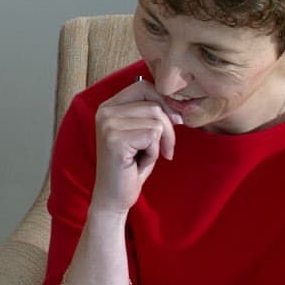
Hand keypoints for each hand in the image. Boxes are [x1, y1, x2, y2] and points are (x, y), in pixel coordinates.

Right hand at [92, 76, 177, 215]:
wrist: (114, 197)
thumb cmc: (131, 166)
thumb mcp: (143, 133)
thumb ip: (153, 113)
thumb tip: (179, 103)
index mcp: (109, 106)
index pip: (144, 86)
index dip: (165, 104)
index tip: (173, 124)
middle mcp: (104, 111)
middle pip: (154, 102)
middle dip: (168, 127)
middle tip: (166, 149)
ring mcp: (108, 124)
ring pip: (157, 120)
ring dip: (160, 143)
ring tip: (145, 156)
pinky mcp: (114, 139)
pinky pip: (153, 136)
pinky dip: (154, 153)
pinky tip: (139, 163)